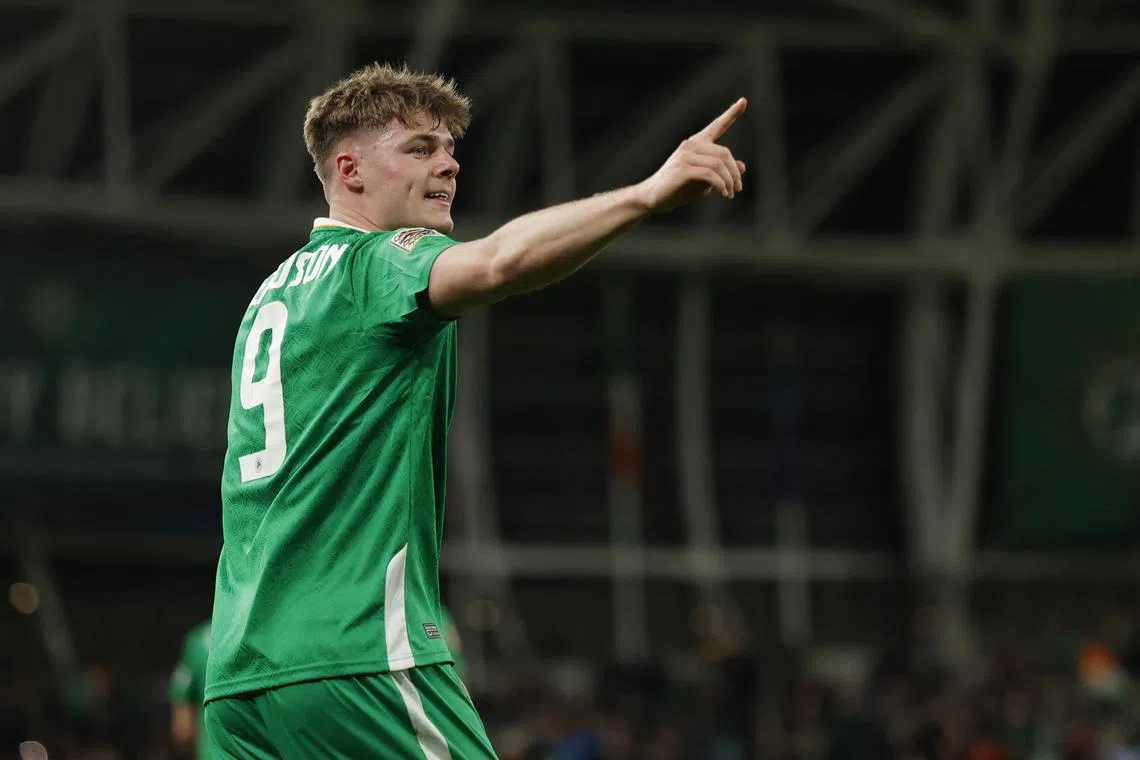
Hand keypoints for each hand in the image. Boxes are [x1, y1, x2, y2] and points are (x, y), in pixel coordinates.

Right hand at [636, 98, 747, 213]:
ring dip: (729, 181)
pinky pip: (709, 174)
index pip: (716, 126)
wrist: (654, 197)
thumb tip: (742, 166)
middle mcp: (691, 145)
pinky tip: (722, 194)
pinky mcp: (682, 169)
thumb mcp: (705, 180)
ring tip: (730, 194)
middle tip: (737, 189)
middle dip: (734, 173)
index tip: (743, 101)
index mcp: (697, 144)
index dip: (731, 113)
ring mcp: (685, 156)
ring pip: (718, 164)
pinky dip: (720, 185)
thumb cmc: (679, 188)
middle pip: (724, 153)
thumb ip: (721, 171)